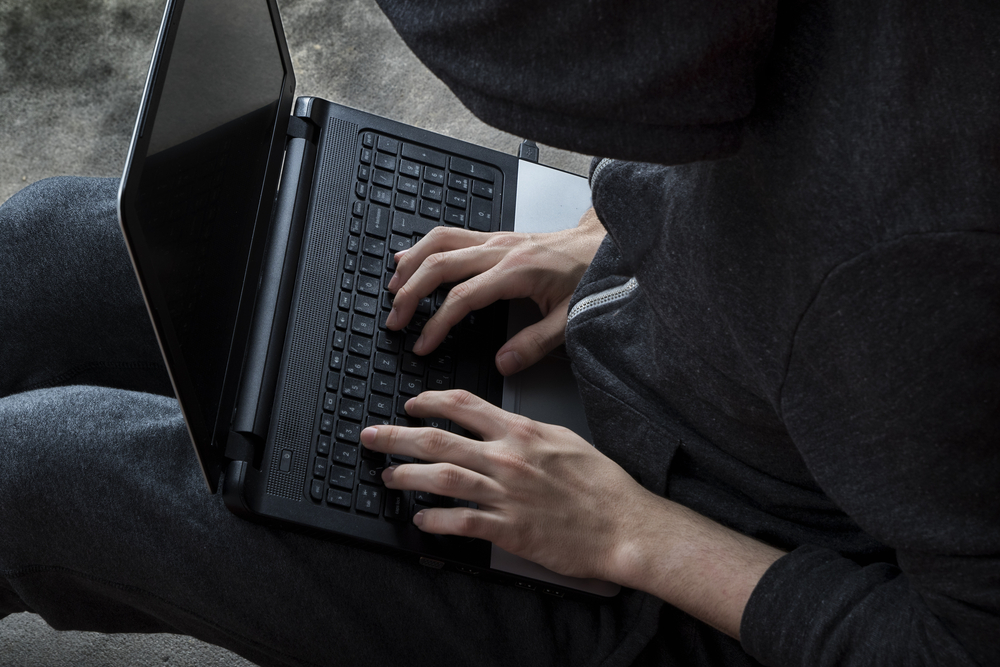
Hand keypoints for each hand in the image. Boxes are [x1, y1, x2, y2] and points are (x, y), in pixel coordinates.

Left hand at [362, 391, 784, 638]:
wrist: (625, 524)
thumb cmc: (601, 484)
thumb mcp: (564, 439)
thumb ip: (526, 430)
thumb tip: (498, 422)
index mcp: (521, 432)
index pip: (464, 406)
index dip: (429, 401)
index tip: (410, 403)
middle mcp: (508, 459)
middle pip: (439, 440)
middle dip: (397, 436)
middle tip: (371, 436)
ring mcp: (507, 495)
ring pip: (442, 479)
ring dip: (408, 476)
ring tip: (388, 477)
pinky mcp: (509, 530)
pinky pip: (462, 522)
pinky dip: (436, 521)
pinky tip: (419, 520)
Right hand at [386, 208, 604, 374]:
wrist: (604, 243)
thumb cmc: (590, 275)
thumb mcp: (571, 317)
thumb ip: (536, 343)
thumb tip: (503, 363)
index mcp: (516, 271)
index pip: (461, 298)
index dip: (436, 323)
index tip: (422, 345)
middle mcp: (500, 249)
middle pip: (439, 264)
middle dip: (410, 293)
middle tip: (394, 320)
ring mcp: (496, 239)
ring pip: (438, 242)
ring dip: (410, 264)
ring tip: (392, 290)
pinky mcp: (496, 237)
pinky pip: (449, 235)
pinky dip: (423, 248)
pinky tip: (409, 259)